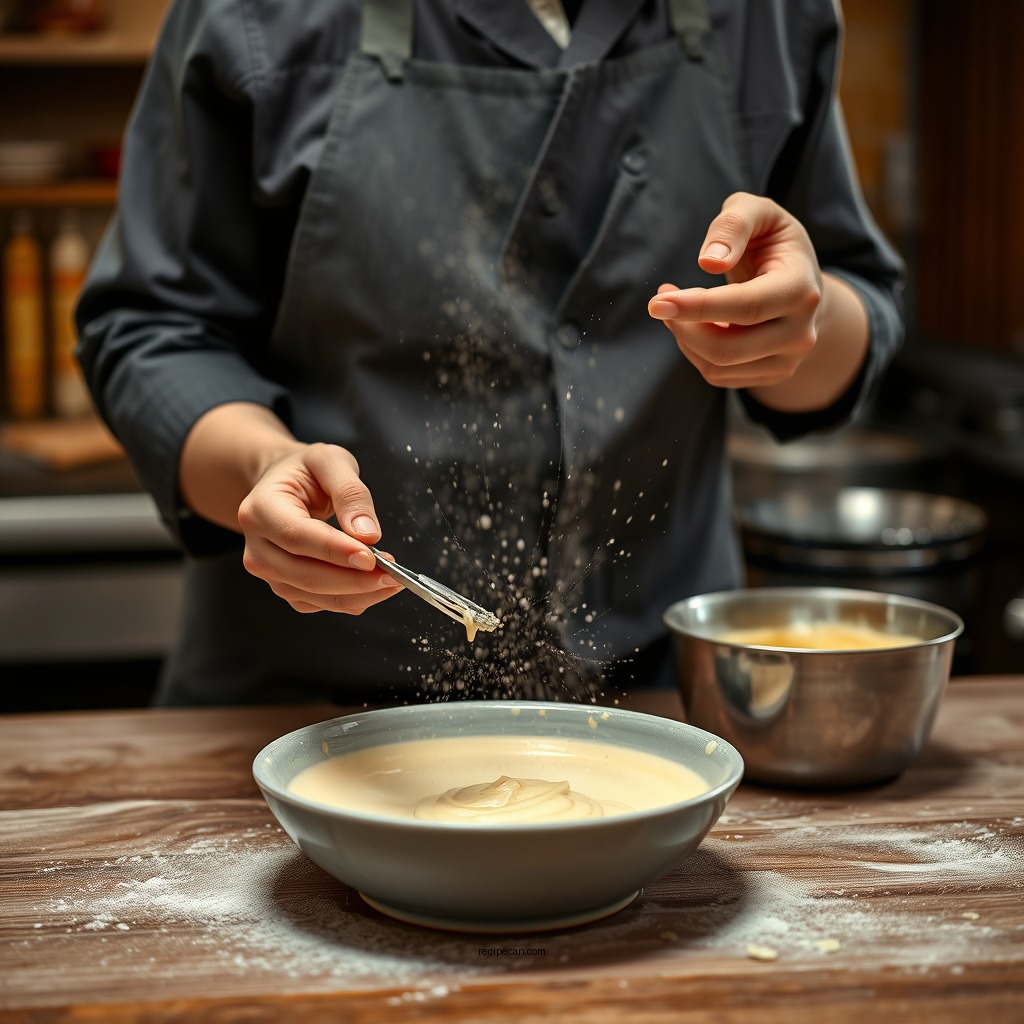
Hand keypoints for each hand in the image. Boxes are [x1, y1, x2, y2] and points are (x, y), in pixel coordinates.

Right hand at [236, 442, 403, 613]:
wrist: (284, 486)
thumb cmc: (306, 472)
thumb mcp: (330, 461)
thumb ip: (350, 493)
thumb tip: (367, 535)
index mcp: (260, 510)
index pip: (296, 537)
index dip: (335, 551)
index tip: (371, 557)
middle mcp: (257, 548)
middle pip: (306, 575)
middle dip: (354, 580)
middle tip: (393, 573)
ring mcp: (269, 573)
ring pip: (315, 595)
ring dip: (358, 593)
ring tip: (392, 579)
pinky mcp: (286, 588)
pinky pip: (320, 603)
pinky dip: (352, 599)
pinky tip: (376, 585)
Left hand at [648, 192, 823, 389]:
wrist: (803, 283)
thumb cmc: (773, 243)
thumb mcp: (759, 213)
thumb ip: (733, 225)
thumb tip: (709, 261)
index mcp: (801, 290)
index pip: (746, 307)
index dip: (698, 307)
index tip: (657, 303)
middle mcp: (800, 333)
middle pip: (727, 348)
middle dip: (683, 326)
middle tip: (661, 300)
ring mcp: (788, 360)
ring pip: (717, 367)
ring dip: (684, 338)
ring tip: (677, 308)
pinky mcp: (772, 375)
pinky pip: (718, 375)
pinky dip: (695, 351)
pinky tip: (694, 325)